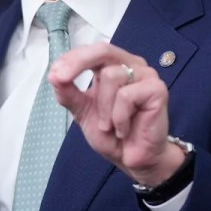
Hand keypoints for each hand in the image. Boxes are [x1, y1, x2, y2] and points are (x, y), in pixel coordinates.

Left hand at [48, 43, 185, 185]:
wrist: (133, 159)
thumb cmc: (112, 133)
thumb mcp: (82, 111)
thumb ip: (68, 93)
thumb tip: (53, 75)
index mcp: (113, 65)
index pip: (91, 51)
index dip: (71, 58)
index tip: (54, 74)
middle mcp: (131, 65)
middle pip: (103, 50)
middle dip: (78, 63)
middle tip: (61, 79)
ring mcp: (146, 75)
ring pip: (112, 76)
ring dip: (103, 108)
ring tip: (110, 126)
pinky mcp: (157, 90)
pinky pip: (127, 96)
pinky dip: (119, 117)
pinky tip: (124, 129)